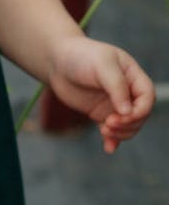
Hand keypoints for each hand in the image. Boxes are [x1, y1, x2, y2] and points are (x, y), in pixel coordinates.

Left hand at [48, 35, 154, 152]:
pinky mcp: (101, 114)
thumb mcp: (102, 65)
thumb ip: (116, 87)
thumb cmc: (81, 56)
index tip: (122, 115)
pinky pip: (113, 131)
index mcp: (133, 76)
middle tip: (108, 124)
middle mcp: (127, 92)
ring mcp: (114, 104)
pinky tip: (108, 148)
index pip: (147, 97)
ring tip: (104, 131)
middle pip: (140, 115)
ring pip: (128, 126)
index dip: (140, 111)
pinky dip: (113, 140)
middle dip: (128, 124)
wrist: (57, 61)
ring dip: (121, 133)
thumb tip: (127, 112)